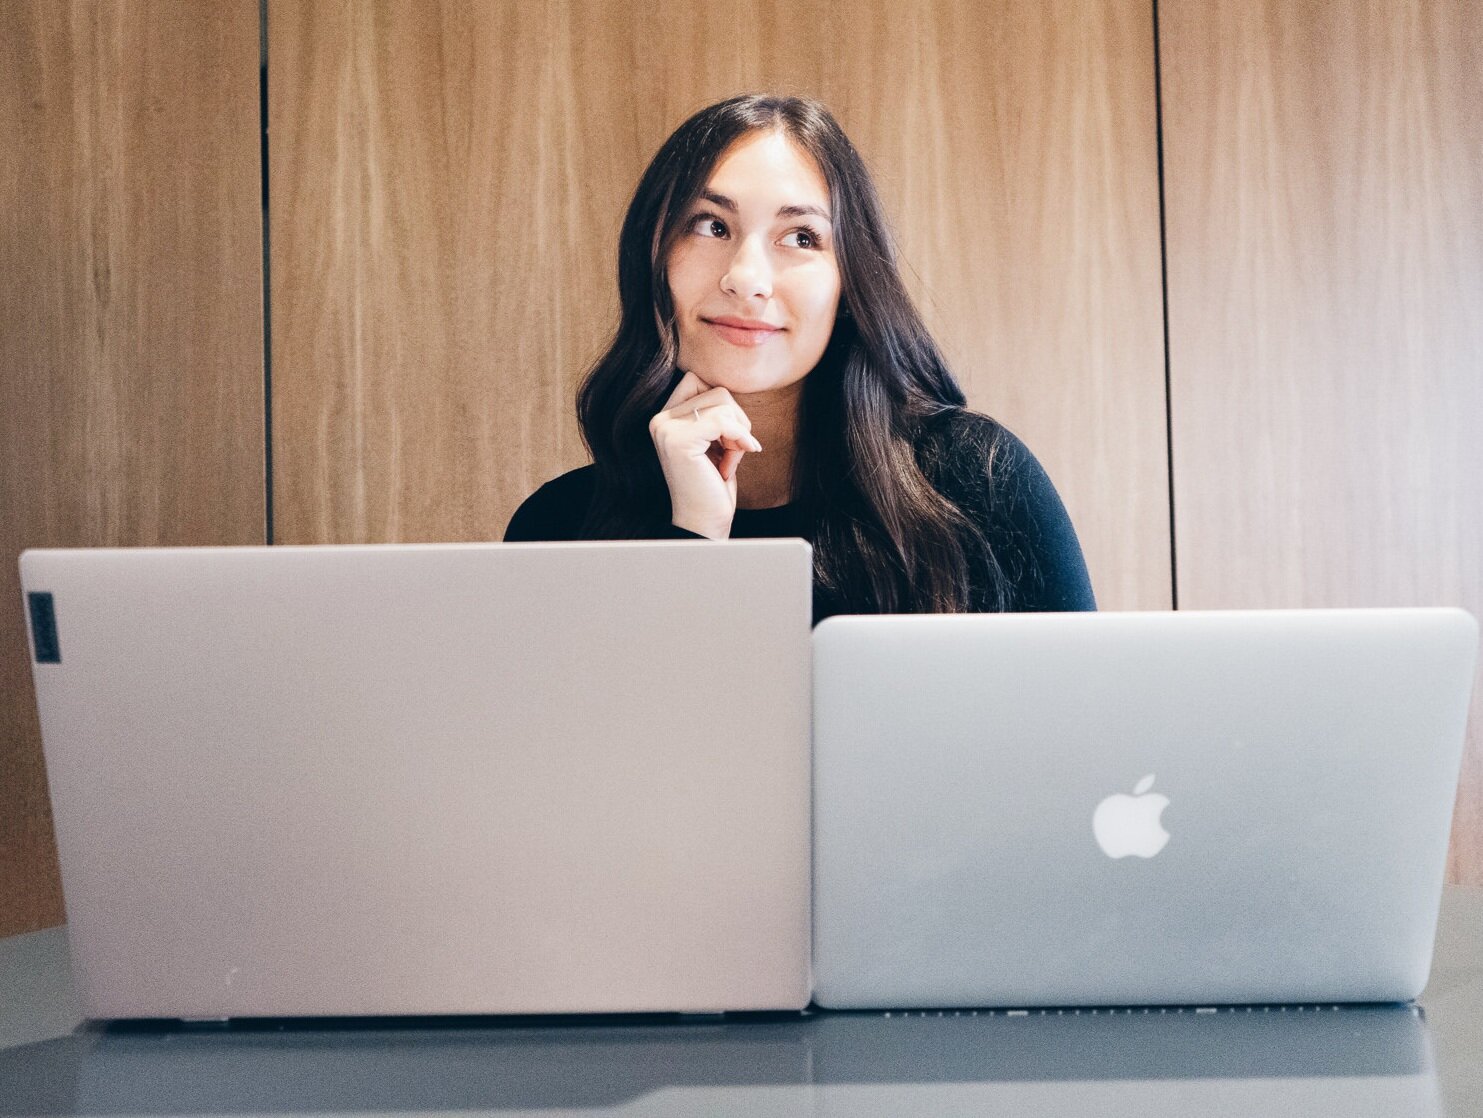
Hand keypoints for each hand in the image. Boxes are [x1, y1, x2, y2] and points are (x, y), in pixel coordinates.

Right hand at [648, 370, 762, 538]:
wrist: (704, 521)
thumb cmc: (713, 484)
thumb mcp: (715, 440)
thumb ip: (714, 412)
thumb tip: (731, 382)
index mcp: (665, 417)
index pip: (702, 382)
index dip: (725, 409)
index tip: (728, 441)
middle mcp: (659, 420)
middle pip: (716, 390)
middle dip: (735, 421)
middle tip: (730, 452)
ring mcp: (665, 429)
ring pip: (723, 401)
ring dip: (738, 432)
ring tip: (727, 460)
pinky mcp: (678, 440)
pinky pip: (724, 420)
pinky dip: (740, 439)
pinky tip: (733, 464)